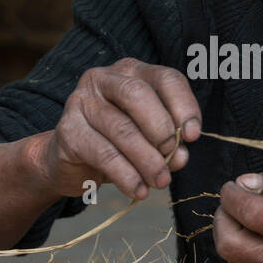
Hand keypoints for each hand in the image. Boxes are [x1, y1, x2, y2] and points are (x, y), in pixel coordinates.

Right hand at [24, 59, 200, 200]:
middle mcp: (104, 79)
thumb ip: (168, 141)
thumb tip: (180, 157)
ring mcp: (81, 102)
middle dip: (162, 130)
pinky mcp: (68, 130)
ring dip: (147, 161)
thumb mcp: (148, 137)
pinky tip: (138, 191)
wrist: (69, 160)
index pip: (166, 78)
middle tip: (173, 160)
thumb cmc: (116, 142)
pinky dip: (126, 176)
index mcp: (132, 72)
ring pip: (122, 129)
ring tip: (161, 182)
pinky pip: (104, 154)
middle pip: (138, 95)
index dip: (184, 106)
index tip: (193, 136)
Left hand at [212, 170, 262, 262]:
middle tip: (232, 203)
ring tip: (246, 220)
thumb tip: (245, 182)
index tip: (233, 186)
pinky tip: (257, 240)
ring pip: (230, 258)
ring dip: (229, 233)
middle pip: (229, 241)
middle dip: (223, 216)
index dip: (232, 195)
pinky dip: (240, 251)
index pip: (250, 211)